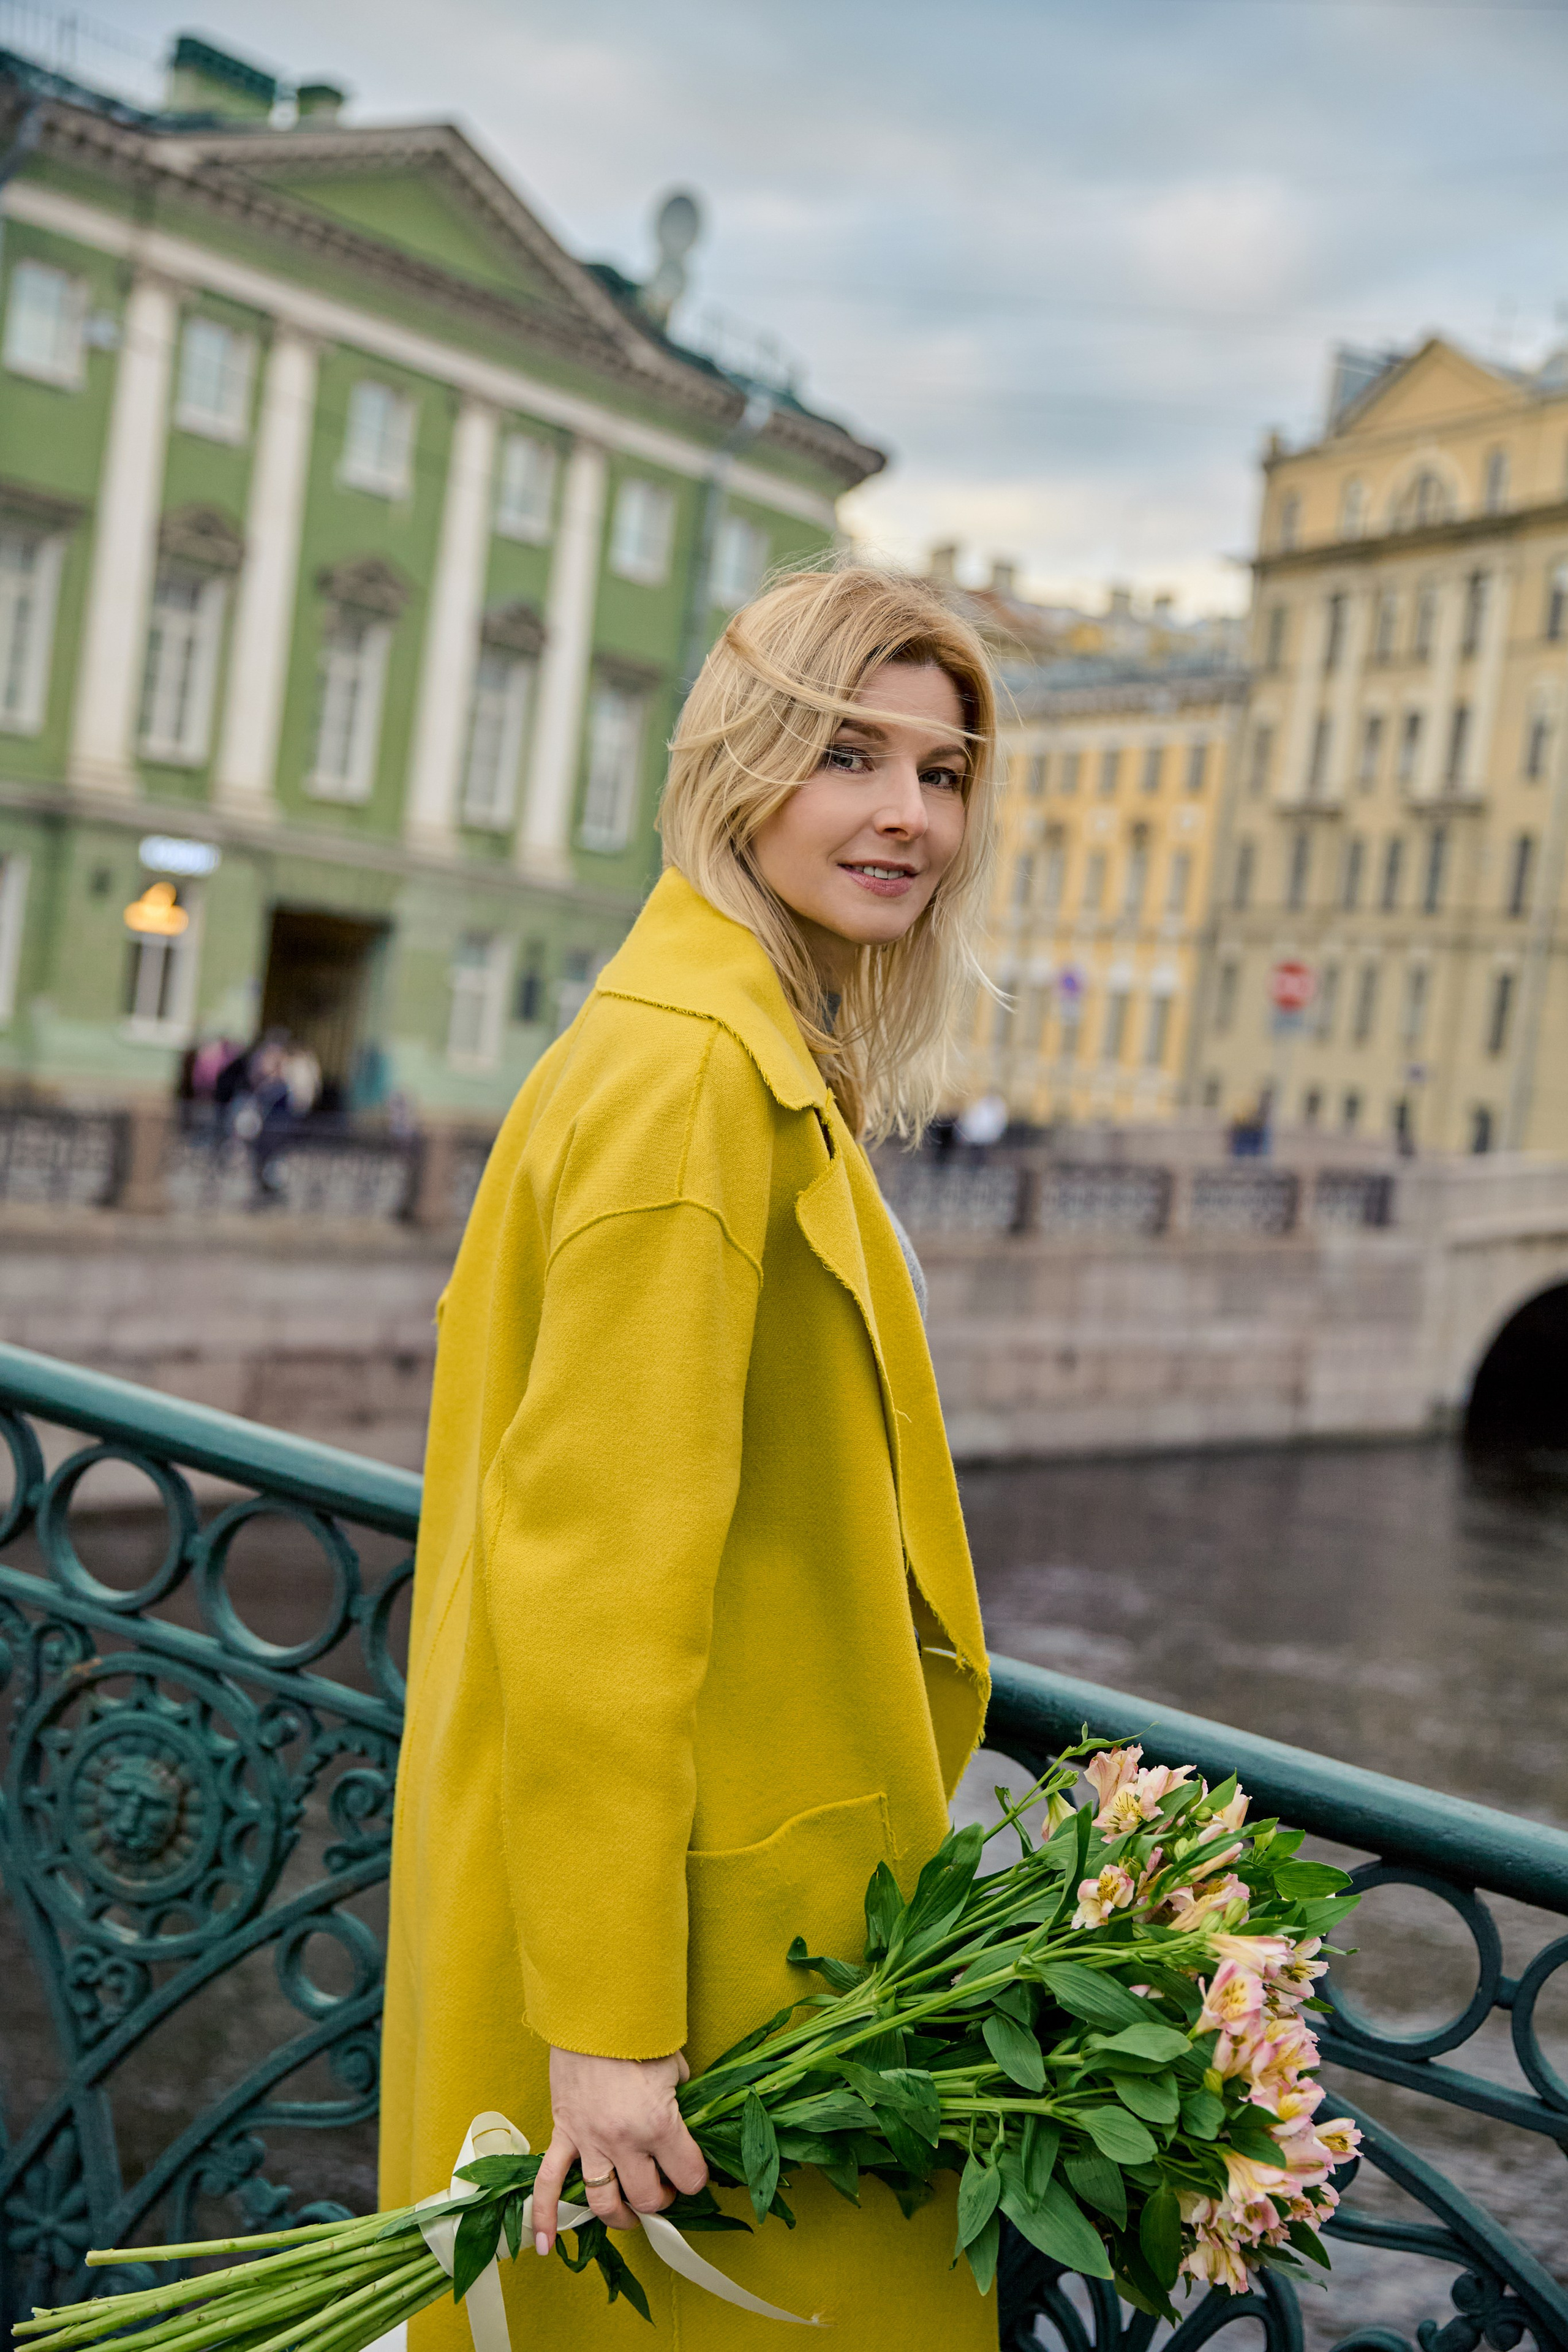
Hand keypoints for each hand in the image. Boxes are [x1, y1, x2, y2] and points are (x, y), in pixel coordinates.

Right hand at [531, 2047, 708, 2253]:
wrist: (592, 2012)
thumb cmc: (638, 2035)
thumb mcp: (675, 2067)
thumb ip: (681, 2102)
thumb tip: (686, 2124)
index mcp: (659, 2123)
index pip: (689, 2176)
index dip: (696, 2177)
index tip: (694, 2170)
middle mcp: (624, 2141)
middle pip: (648, 2198)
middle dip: (663, 2198)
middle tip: (666, 2184)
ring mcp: (589, 2141)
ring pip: (604, 2202)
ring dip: (622, 2215)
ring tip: (632, 2213)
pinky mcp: (563, 2134)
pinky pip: (548, 2184)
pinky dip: (545, 2217)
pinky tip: (548, 2245)